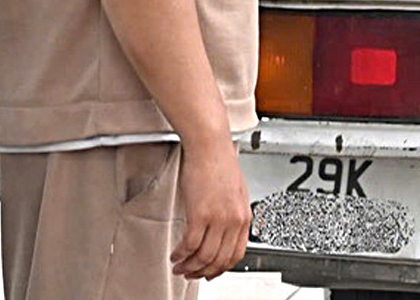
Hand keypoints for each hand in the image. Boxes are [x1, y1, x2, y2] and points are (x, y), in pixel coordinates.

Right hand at [172, 137, 251, 279]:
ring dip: (189, 266)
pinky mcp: (200, 213)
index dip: (221, 268)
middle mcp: (234, 219)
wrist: (210, 146)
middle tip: (190, 274)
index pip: (236, 255)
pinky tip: (175, 254)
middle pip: (219, 260)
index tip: (210, 272)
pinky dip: (180, 254)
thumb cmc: (220, 162)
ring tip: (179, 266)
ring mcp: (218, 218)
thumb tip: (225, 231)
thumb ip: (233, 213)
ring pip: (204, 256)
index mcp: (244, 216)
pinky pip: (190, 244)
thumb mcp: (236, 192)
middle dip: (202, 272)